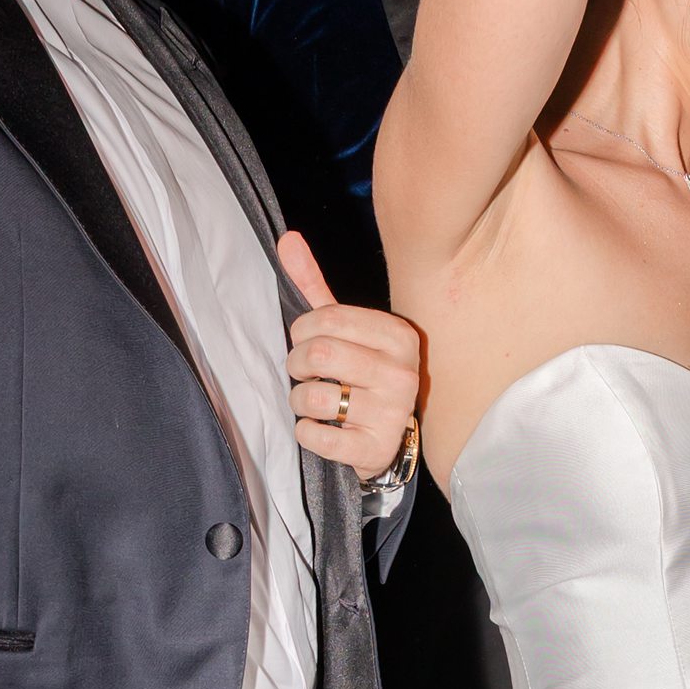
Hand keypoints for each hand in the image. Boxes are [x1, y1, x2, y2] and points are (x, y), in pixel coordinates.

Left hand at [276, 234, 422, 480]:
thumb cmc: (362, 374)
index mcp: (398, 336)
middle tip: (302, 372)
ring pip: (314, 397)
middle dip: (295, 364)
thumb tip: (287, 239)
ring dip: (298, 400)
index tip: (305, 342)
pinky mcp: (376, 449)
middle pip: (319, 354)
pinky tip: (318, 428)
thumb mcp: (345, 329)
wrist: (390, 437)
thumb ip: (315, 286)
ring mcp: (392, 413)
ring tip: (311, 400)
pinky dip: (305, 433)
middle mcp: (402, 373)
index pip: (326, 318)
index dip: (302, 332)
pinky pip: (318, 437)